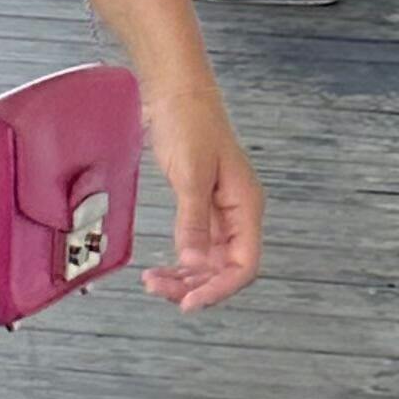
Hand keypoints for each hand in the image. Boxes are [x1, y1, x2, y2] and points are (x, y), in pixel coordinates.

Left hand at [140, 86, 260, 312]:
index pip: (244, 264)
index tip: (188, 303)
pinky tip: (160, 269)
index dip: (219, 289)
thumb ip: (192, 219)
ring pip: (208, 263)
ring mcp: (220, 214)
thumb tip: (192, 261)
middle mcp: (237, 215)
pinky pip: (195, 248)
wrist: (178, 95)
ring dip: (184, 278)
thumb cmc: (190, 124)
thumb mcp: (191, 173)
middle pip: (225, 269)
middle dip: (194, 286)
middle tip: (158, 289)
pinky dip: (179, 263)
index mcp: (246, 207)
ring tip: (152, 281)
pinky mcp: (201, 209)